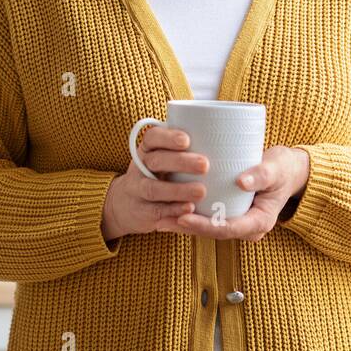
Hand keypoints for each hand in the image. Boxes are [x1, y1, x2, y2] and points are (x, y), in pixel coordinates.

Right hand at [101, 126, 209, 241]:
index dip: (167, 137)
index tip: (187, 140)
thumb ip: (185, 150)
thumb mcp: (163, 158)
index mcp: (147, 150)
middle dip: (180, 162)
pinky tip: (189, 209)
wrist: (125, 204)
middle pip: (155, 161)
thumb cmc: (157, 175)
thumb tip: (225, 139)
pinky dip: (173, 210)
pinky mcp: (142, 212)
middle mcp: (139, 167)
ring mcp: (137, 190)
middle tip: (205, 165)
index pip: (152, 137)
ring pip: (153, 189)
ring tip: (201, 191)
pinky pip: (156, 211)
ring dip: (178, 190)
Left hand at [170, 146, 309, 242]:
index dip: (204, 225)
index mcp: (260, 222)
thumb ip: (261, 175)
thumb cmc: (282, 168)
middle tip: (162, 220)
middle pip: (214, 232)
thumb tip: (241, 182)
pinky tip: (171, 209)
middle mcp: (248, 227)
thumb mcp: (275, 169)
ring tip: (160, 218)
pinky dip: (191, 215)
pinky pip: (210, 218)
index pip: (228, 229)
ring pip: (209, 228)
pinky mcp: (231, 214)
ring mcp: (239, 222)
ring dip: (185, 224)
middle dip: (188, 228)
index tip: (183, 217)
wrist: (287, 171)